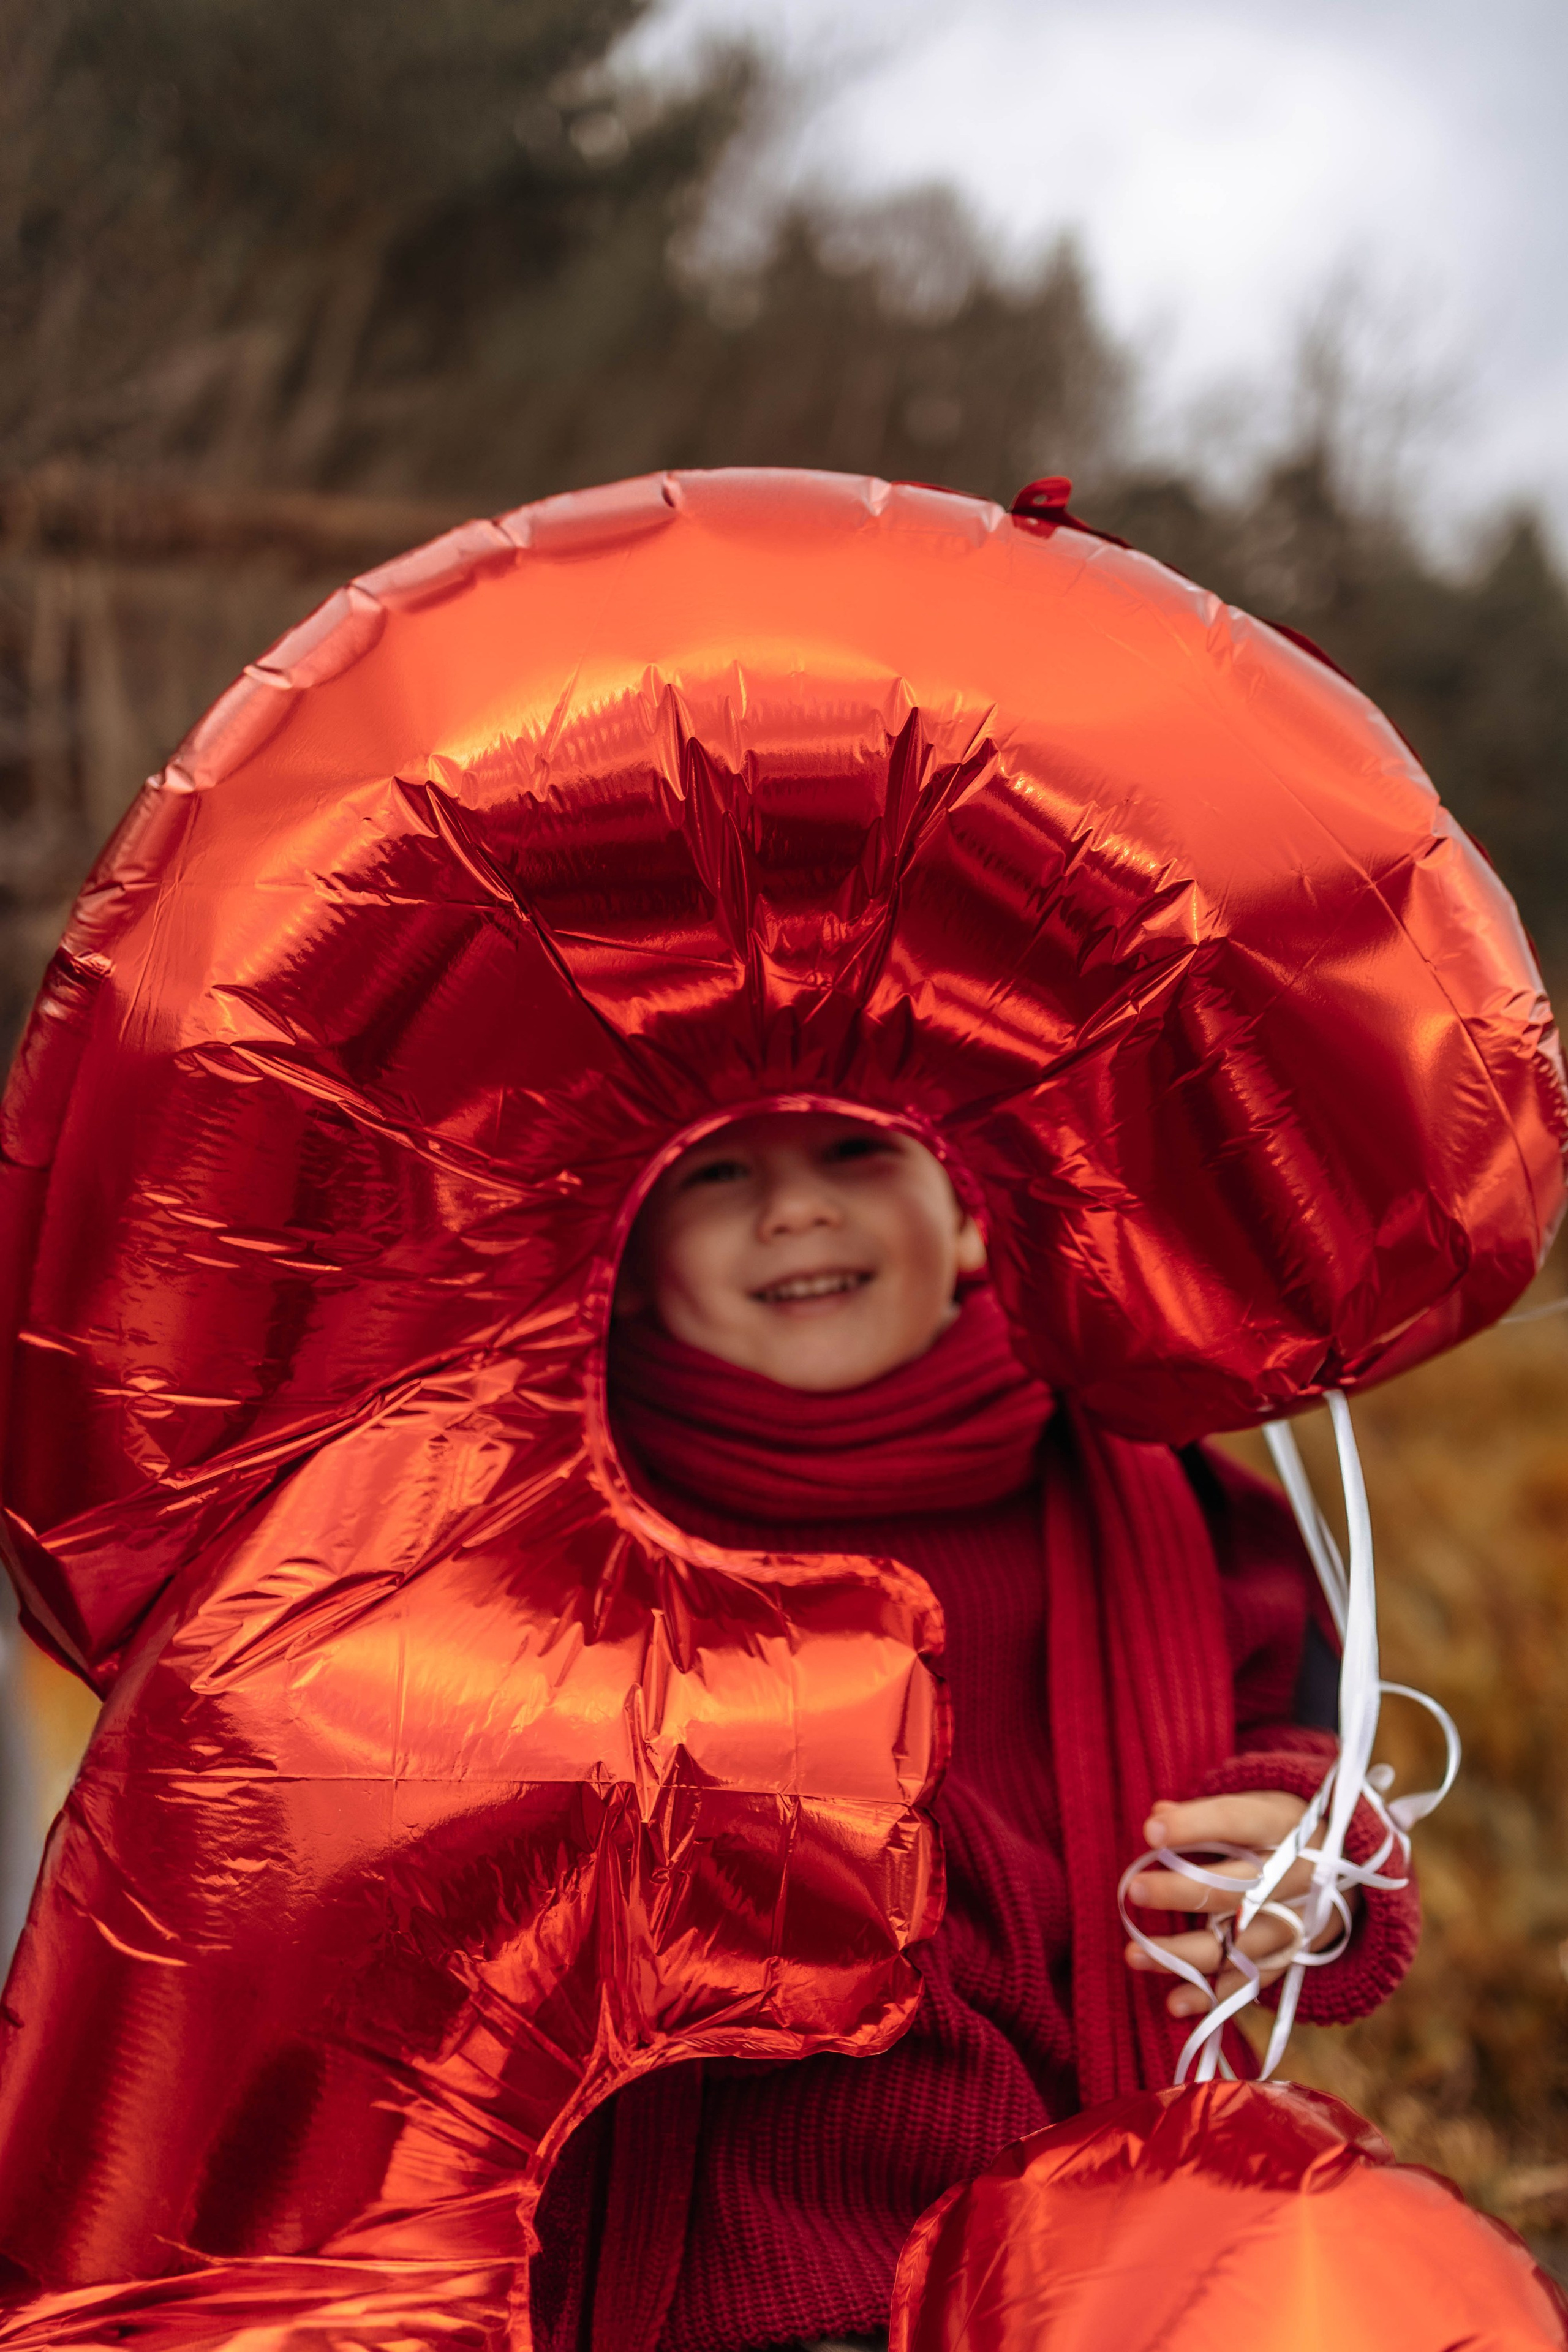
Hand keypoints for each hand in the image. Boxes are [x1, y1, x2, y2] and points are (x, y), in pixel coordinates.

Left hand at [1123, 1791, 1352, 2018]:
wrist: (1354, 1867)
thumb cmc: (1283, 1830)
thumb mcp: (1257, 1809)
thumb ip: (1208, 1814)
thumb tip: (1160, 1811)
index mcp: (1285, 1826)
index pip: (1236, 1822)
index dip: (1194, 1826)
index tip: (1149, 1830)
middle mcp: (1296, 1876)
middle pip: (1236, 1889)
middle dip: (1183, 1892)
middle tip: (1134, 1889)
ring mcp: (1297, 1922)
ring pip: (1237, 1944)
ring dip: (1183, 1953)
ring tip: (1133, 1954)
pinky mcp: (1292, 1957)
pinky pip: (1251, 1981)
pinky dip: (1212, 1996)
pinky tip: (1174, 2003)